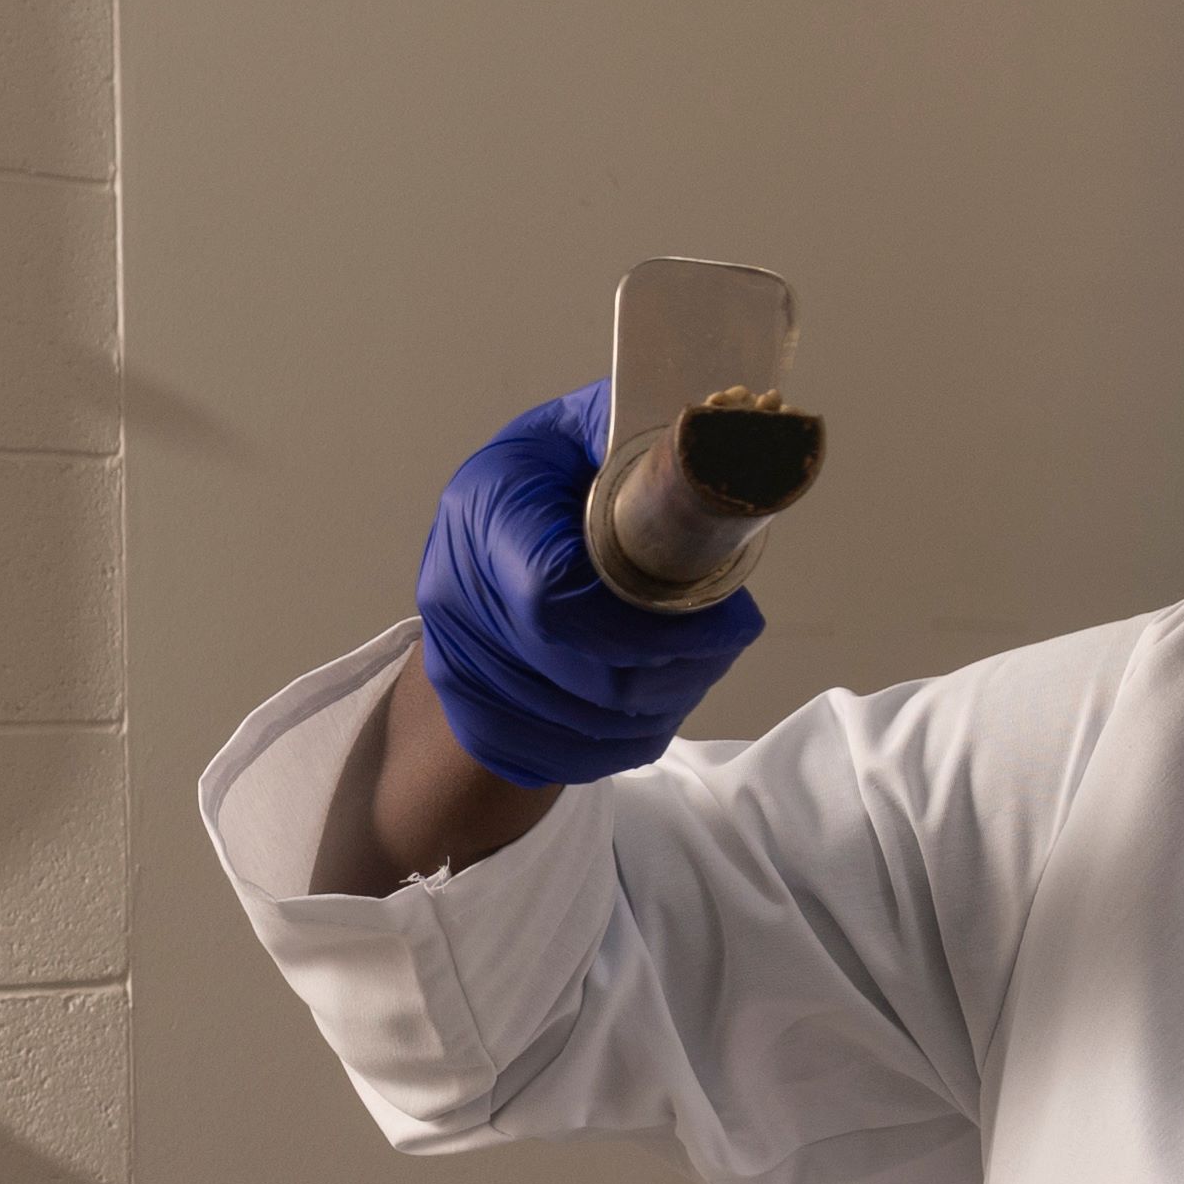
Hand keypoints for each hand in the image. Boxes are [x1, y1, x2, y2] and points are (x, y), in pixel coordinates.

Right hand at [409, 385, 767, 787]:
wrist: (485, 539)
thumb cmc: (556, 471)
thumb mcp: (588, 427)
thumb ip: (639, 435)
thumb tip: (721, 448)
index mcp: (486, 505)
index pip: (556, 596)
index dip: (649, 622)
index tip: (726, 613)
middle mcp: (454, 590)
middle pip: (581, 675)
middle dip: (673, 668)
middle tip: (729, 639)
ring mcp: (456, 664)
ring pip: (583, 725)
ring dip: (660, 706)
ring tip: (704, 664)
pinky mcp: (476, 720)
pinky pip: (567, 757)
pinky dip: (628, 738)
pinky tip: (660, 700)